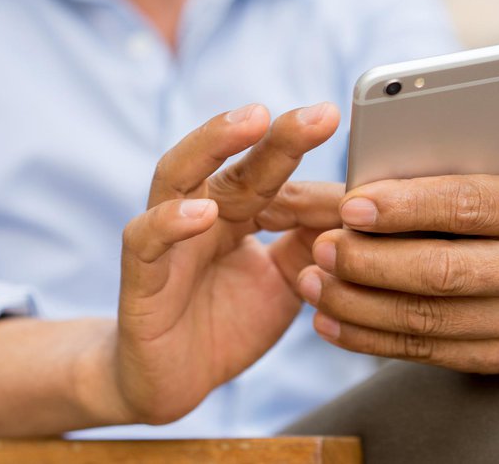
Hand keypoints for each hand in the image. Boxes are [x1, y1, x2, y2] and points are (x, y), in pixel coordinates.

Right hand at [114, 102, 342, 423]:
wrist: (174, 382)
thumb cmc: (227, 323)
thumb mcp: (286, 282)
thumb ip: (314, 243)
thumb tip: (358, 205)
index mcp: (236, 211)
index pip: (273, 174)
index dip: (312, 164)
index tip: (353, 143)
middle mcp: (199, 213)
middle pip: (235, 162)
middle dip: (278, 136)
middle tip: (321, 115)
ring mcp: (165, 240)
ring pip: (176, 175)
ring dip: (213, 143)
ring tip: (252, 121)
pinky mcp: (139, 279)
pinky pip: (145, 240)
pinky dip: (171, 222)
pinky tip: (203, 212)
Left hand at [296, 90, 498, 373]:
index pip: (468, 205)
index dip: (405, 207)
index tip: (349, 206)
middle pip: (444, 271)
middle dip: (371, 261)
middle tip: (320, 247)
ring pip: (429, 318)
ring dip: (359, 304)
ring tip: (313, 283)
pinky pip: (428, 352)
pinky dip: (371, 338)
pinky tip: (330, 321)